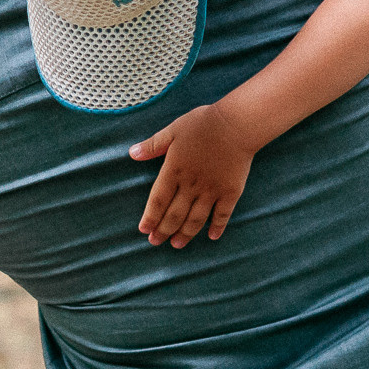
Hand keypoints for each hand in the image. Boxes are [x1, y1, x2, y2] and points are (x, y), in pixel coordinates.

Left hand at [130, 103, 256, 247]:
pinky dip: (217, 227)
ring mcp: (212, 190)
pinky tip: (212, 237)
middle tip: (155, 241)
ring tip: (177, 244)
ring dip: (185, 234)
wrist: (237, 123)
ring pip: (196, 220)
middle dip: (163, 231)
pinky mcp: (230, 192)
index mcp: (174, 170)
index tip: (144, 229)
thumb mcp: (173, 129)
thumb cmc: (203, 123)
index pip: (158, 200)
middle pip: (174, 215)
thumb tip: (132, 153)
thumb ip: (153, 145)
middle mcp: (191, 185)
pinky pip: (222, 215)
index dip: (150, 217)